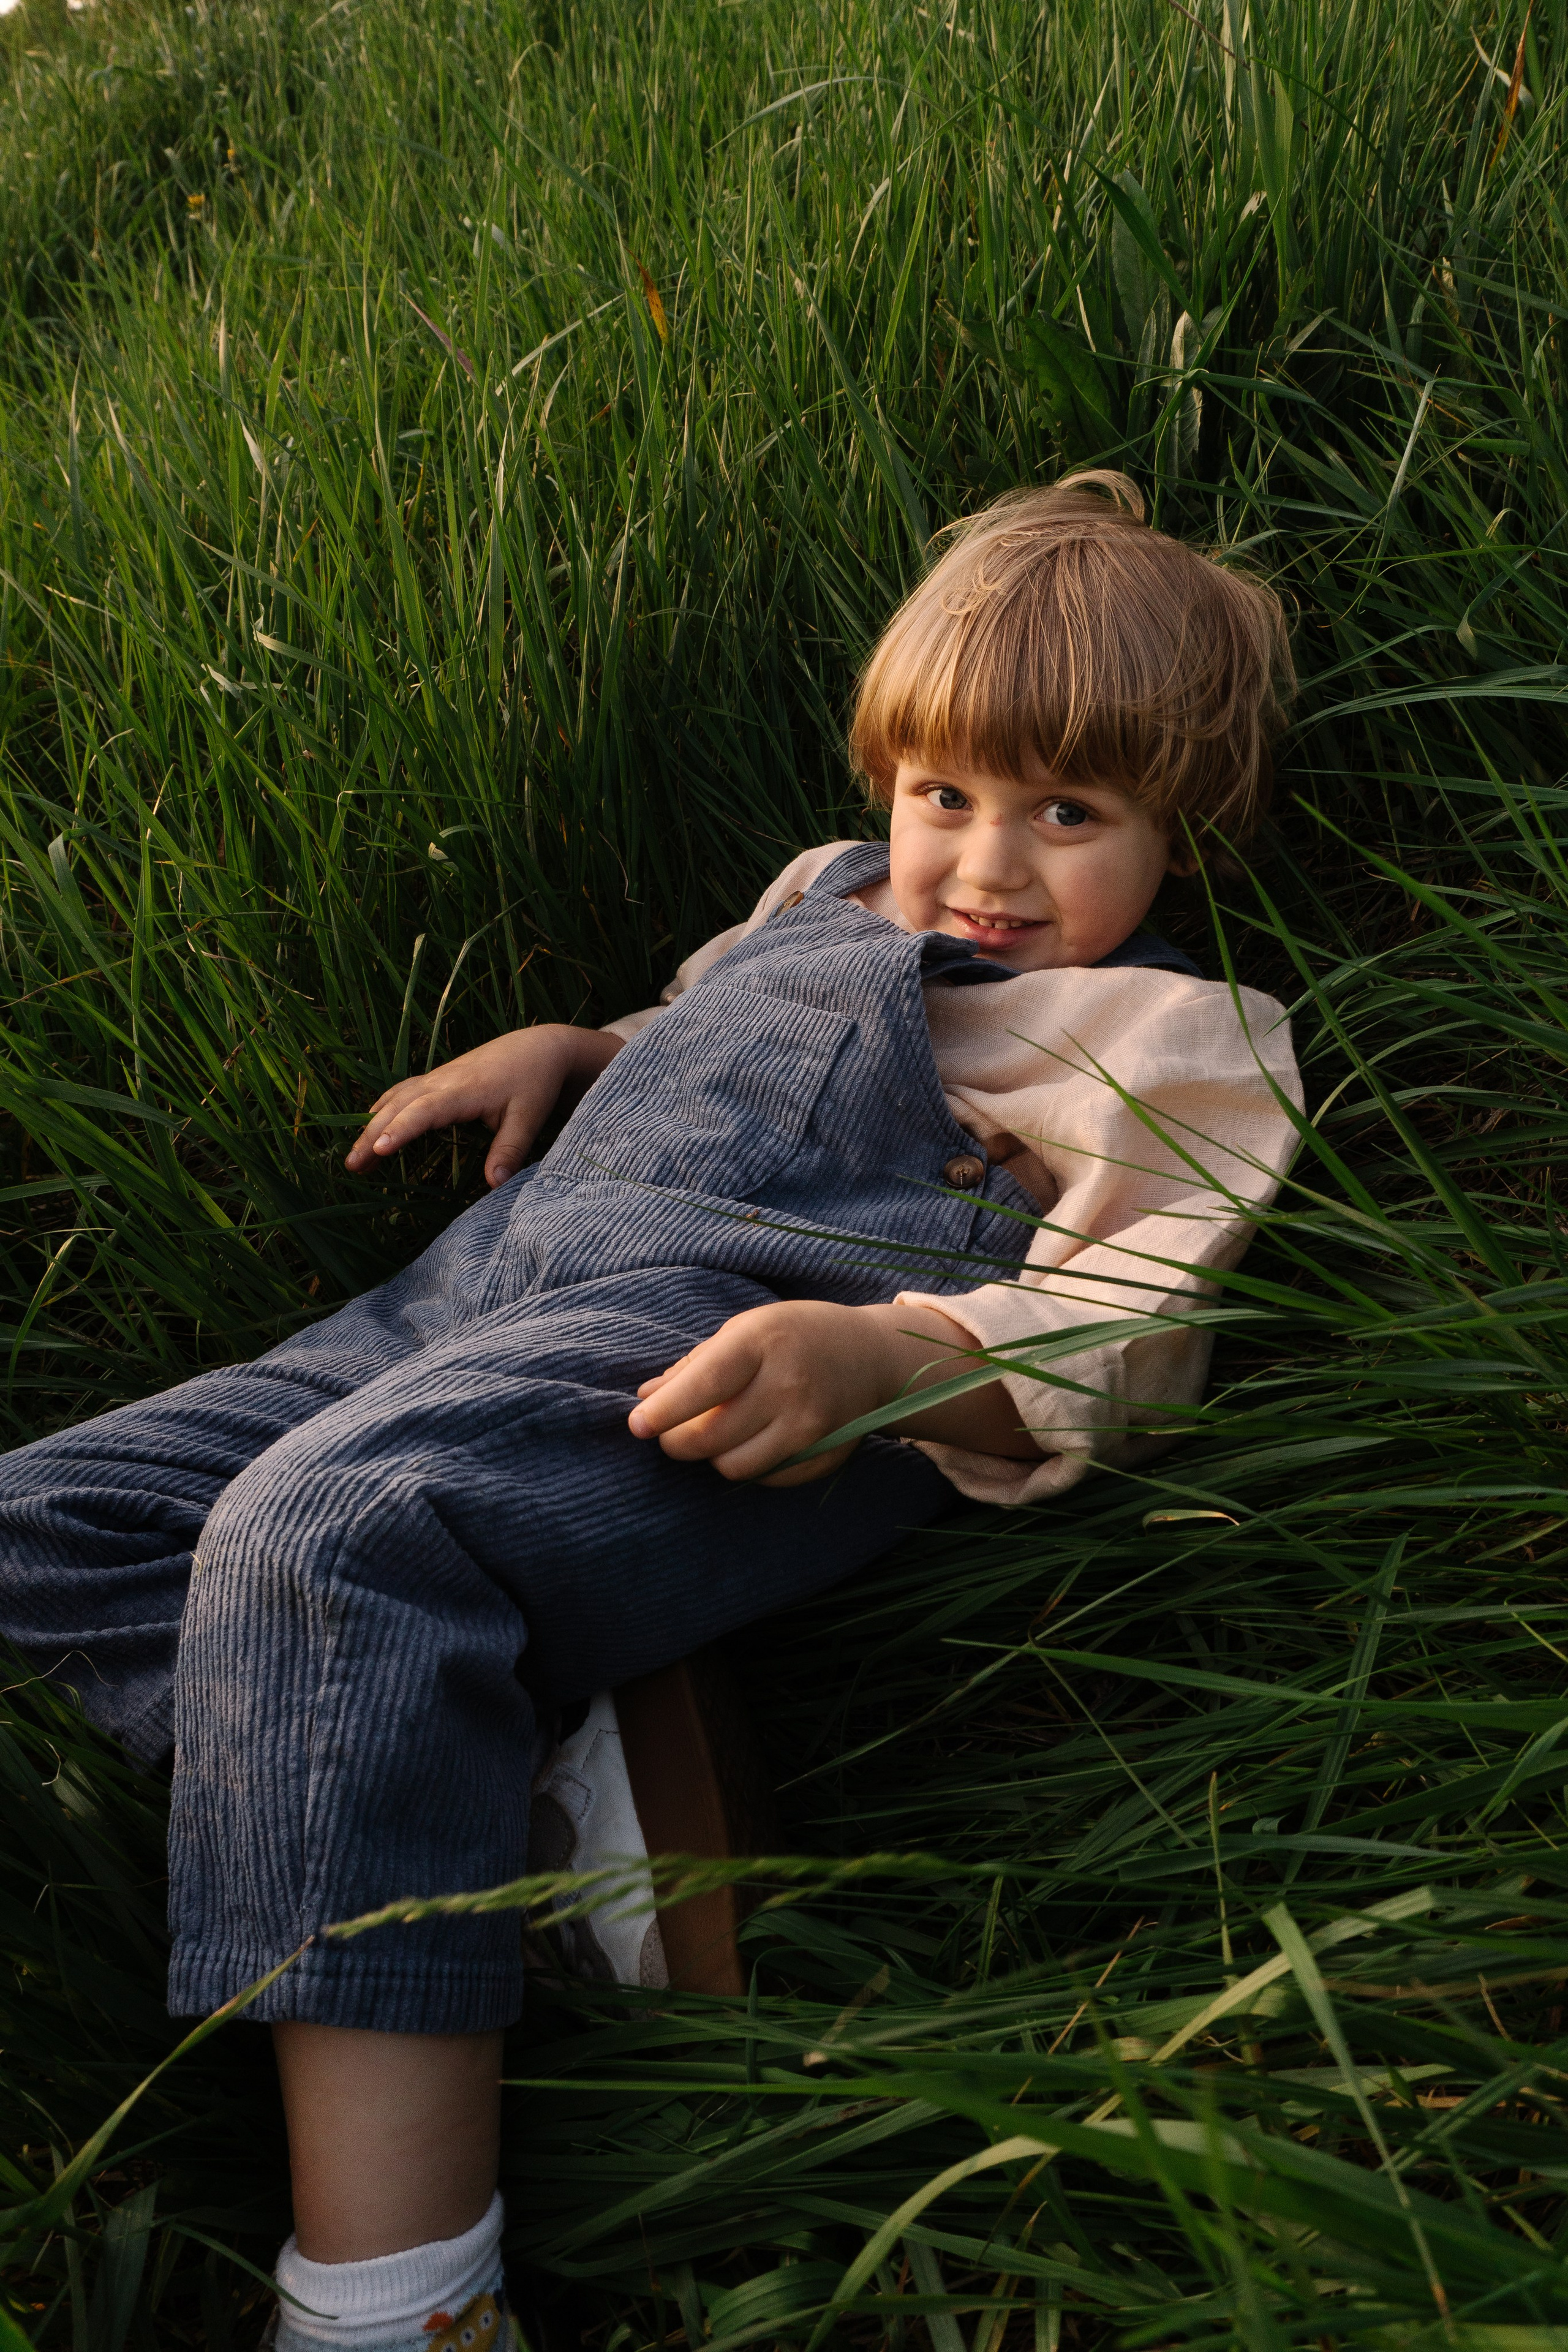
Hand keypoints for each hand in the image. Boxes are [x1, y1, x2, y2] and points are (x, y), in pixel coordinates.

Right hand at [345, 1024, 622, 1188]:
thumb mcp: (528, 1117)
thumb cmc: (534, 1082)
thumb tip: (496, 1184)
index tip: (378, 1150)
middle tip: (352, 1165)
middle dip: (372, 1134)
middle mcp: (442, 1081)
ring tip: (354, 1158)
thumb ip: (511, 1149)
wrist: (539, 1047)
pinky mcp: (437, 1078)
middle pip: (399, 1106)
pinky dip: (382, 1108)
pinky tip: (371, 1124)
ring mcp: (437, 1077)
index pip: (424, 1111)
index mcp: (463, 1090)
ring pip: (394, 1099)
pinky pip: (401, 1092)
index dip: (400, 1130)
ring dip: (371, 1125)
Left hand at [627, 1299, 1039, 1485]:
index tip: (637, 1426)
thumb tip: (645, 1400)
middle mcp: (791, 1385)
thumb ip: (694, 1366)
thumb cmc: (793, 1336)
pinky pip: (767, 1479)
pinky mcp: (826, 1457)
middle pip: (710, 1438)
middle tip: (670, 1435)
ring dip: (715, 1456)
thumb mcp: (744, 1331)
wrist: (870, 1356)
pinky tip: (757, 1442)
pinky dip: (751, 1466)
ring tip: (720, 1434)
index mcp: (764, 1342)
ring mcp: (813, 1426)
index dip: (663, 1413)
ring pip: (734, 1467)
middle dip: (677, 1442)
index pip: (703, 1386)